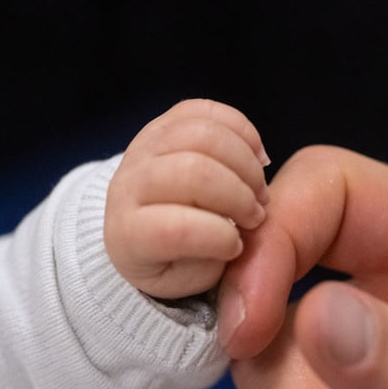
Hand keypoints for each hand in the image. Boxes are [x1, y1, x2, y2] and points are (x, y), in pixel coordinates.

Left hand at [105, 99, 269, 298]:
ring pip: (203, 134)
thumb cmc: (172, 260)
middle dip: (239, 195)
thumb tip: (238, 232)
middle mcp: (129, 184)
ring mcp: (145, 147)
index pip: (171, 229)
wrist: (141, 227)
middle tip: (256, 216)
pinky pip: (206, 110)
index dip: (216, 237)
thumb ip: (213, 260)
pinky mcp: (164, 123)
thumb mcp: (191, 278)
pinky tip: (256, 158)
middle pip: (192, 172)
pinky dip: (242, 131)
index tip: (237, 247)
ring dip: (246, 163)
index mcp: (129, 233)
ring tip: (258, 190)